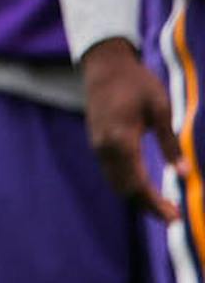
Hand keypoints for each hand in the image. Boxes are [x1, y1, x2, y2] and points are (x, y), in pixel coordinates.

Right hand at [82, 37, 181, 221]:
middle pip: (125, 189)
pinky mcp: (96, 142)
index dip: (156, 204)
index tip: (176, 217)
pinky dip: (127, 185)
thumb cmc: (136, 82)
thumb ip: (170, 142)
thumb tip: (185, 174)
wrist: (104, 64)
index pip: (138, 183)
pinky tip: (144, 186)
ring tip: (162, 205)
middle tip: (173, 216)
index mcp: (121, 139)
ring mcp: (97, 145)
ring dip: (137, 198)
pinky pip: (111, 172)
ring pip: (115, 183)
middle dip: (148, 207)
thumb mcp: (160, 108)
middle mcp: (105, 147)